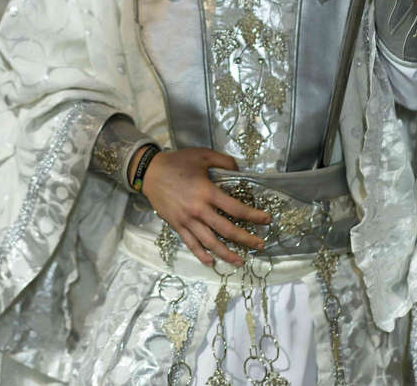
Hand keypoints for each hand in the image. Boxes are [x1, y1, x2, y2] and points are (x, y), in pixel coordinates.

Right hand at [138, 147, 269, 266]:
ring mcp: (187, 220)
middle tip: (260, 244)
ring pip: (210, 242)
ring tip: (240, 261)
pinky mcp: (177, 226)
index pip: (235, 208)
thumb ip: (223, 161)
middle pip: (226, 230)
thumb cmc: (178, 162)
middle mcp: (199, 210)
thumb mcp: (202, 155)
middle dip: (246, 239)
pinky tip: (211, 262)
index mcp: (207, 192)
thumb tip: (239, 170)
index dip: (253, 216)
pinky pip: (191, 244)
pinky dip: (201, 255)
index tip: (266, 220)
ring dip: (227, 253)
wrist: (150, 172)